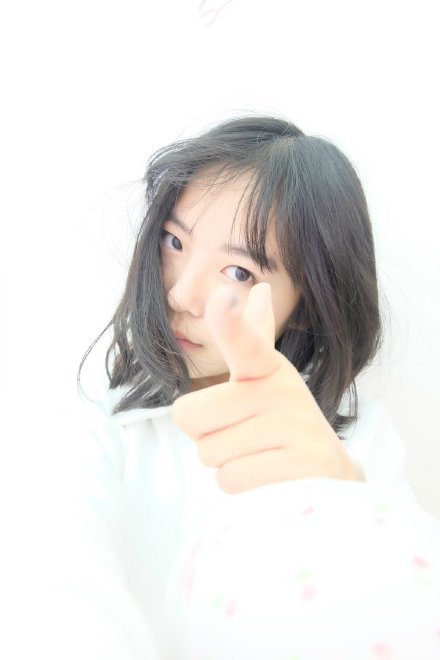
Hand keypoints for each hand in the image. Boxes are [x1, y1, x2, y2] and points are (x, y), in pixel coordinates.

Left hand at [172, 282, 357, 493]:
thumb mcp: (268, 376)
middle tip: (244, 435)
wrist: (329, 473)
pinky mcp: (301, 465)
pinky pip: (229, 478)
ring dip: (225, 461)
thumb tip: (259, 288)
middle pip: (190, 416)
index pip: (244, 342)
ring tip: (260, 454)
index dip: (230, 322)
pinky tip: (269, 473)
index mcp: (267, 368)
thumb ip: (253, 337)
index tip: (221, 296)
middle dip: (207, 434)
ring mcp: (295, 428)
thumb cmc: (282, 421)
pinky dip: (240, 483)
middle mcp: (283, 391)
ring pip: (208, 453)